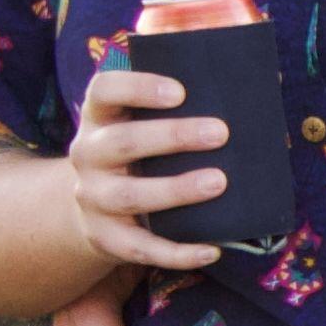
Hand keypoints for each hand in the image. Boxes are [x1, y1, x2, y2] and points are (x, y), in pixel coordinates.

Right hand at [68, 64, 227, 273]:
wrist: (95, 207)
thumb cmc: (137, 153)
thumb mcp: (137, 122)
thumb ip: (170, 102)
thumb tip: (237, 72)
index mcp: (98, 118)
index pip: (105, 90)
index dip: (138, 88)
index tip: (180, 91)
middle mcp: (88, 155)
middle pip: (122, 142)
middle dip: (172, 136)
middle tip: (220, 133)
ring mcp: (93, 199)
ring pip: (130, 196)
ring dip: (176, 189)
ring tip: (218, 182)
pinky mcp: (105, 238)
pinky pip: (141, 248)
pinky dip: (177, 253)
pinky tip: (212, 249)